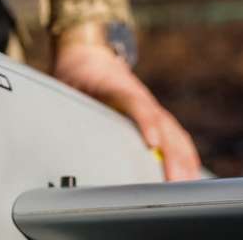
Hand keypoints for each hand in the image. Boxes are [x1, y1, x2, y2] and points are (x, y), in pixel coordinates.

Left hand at [52, 36, 201, 180]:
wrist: (88, 53)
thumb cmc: (77, 73)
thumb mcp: (64, 86)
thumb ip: (63, 108)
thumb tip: (51, 137)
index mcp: (115, 86)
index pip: (135, 102)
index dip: (146, 122)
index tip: (152, 143)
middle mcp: (140, 97)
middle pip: (163, 126)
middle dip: (172, 156)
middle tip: (173, 184)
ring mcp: (151, 106)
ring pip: (174, 134)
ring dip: (183, 161)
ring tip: (185, 189)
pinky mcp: (155, 116)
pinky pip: (176, 137)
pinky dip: (186, 157)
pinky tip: (191, 176)